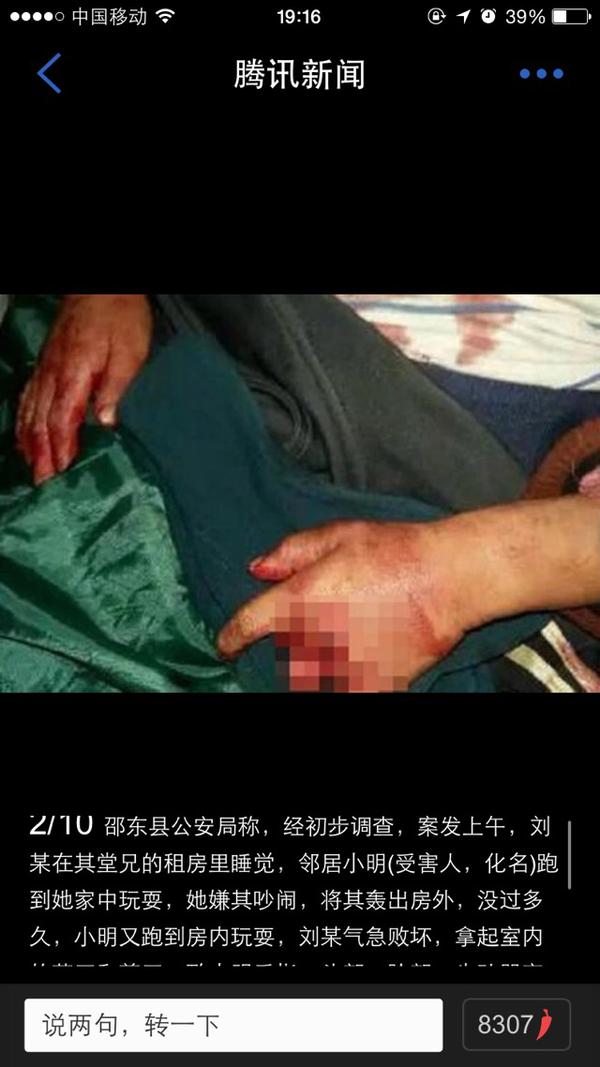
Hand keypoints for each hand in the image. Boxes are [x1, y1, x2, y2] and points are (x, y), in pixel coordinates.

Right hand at [16, 294, 151, 483]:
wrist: (101, 287)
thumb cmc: (120, 318)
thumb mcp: (130, 353)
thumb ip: (116, 388)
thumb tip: (106, 423)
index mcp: (74, 375)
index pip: (62, 420)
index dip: (60, 449)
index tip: (60, 473)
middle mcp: (53, 375)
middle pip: (41, 422)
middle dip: (41, 455)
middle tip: (42, 484)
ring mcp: (45, 369)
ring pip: (30, 411)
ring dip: (30, 442)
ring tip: (33, 469)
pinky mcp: (45, 364)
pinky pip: (28, 398)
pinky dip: (24, 421)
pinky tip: (26, 437)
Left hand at [217, 519, 473, 691]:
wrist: (445, 579)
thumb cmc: (392, 550)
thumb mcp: (337, 536)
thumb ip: (292, 553)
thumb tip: (257, 569)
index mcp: (296, 602)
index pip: (246, 626)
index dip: (231, 638)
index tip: (226, 645)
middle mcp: (311, 639)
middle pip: (285, 651)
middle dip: (293, 642)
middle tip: (317, 626)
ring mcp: (340, 666)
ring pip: (311, 675)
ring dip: (317, 665)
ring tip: (339, 648)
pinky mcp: (372, 683)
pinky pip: (347, 691)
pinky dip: (346, 682)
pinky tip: (356, 670)